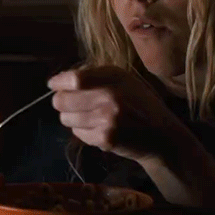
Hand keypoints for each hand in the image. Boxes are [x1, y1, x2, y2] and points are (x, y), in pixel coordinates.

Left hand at [48, 66, 214, 206]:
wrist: (162, 135)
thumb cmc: (139, 104)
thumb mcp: (123, 80)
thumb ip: (94, 76)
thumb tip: (61, 80)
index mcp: (113, 77)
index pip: (73, 79)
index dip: (58, 82)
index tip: (53, 85)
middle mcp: (110, 96)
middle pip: (62, 100)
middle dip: (61, 103)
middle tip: (70, 104)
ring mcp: (107, 119)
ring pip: (66, 119)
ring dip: (72, 118)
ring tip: (90, 117)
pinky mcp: (106, 138)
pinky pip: (78, 134)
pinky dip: (84, 132)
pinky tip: (100, 129)